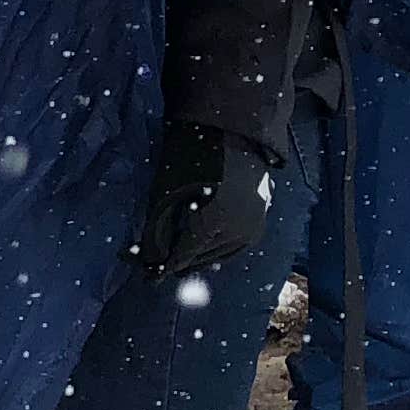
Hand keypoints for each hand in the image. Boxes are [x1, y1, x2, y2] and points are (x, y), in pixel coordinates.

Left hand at [134, 120, 278, 279]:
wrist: (231, 131)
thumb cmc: (192, 154)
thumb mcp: (166, 191)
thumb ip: (158, 227)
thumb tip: (150, 256)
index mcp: (215, 222)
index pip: (185, 254)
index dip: (165, 266)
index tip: (149, 278)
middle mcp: (238, 231)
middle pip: (203, 257)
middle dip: (181, 260)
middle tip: (160, 266)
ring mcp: (253, 226)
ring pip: (221, 254)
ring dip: (200, 256)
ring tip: (181, 259)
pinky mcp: (260, 220)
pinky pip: (236, 245)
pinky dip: (218, 248)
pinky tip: (204, 247)